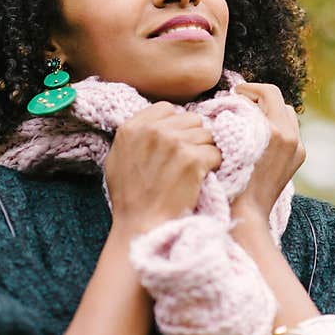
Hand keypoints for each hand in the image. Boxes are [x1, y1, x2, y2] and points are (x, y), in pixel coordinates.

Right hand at [104, 101, 221, 236]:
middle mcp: (153, 130)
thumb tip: (157, 122)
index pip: (166, 108)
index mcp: (132, 127)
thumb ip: (136, 136)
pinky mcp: (193, 159)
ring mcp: (174, 143)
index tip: (173, 143)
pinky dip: (213, 166)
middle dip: (192, 137)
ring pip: (207, 135)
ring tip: (192, 172)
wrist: (141, 226)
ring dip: (204, 152)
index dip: (174, 125)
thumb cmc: (130, 198)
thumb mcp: (118, 158)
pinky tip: (199, 179)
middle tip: (186, 160)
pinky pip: (216, 153)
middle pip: (191, 119)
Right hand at [230, 82, 305, 224]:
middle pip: (279, 100)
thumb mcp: (229, 144)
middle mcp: (291, 137)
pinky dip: (276, 126)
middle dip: (259, 97)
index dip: (249, 88)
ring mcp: (298, 148)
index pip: (267, 93)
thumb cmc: (230, 181)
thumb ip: (236, 117)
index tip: (235, 93)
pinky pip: (290, 131)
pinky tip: (259, 135)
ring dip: (269, 110)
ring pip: (287, 114)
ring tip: (250, 117)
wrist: (248, 214)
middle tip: (241, 101)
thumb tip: (234, 100)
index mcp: (274, 131)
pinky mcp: (299, 158)